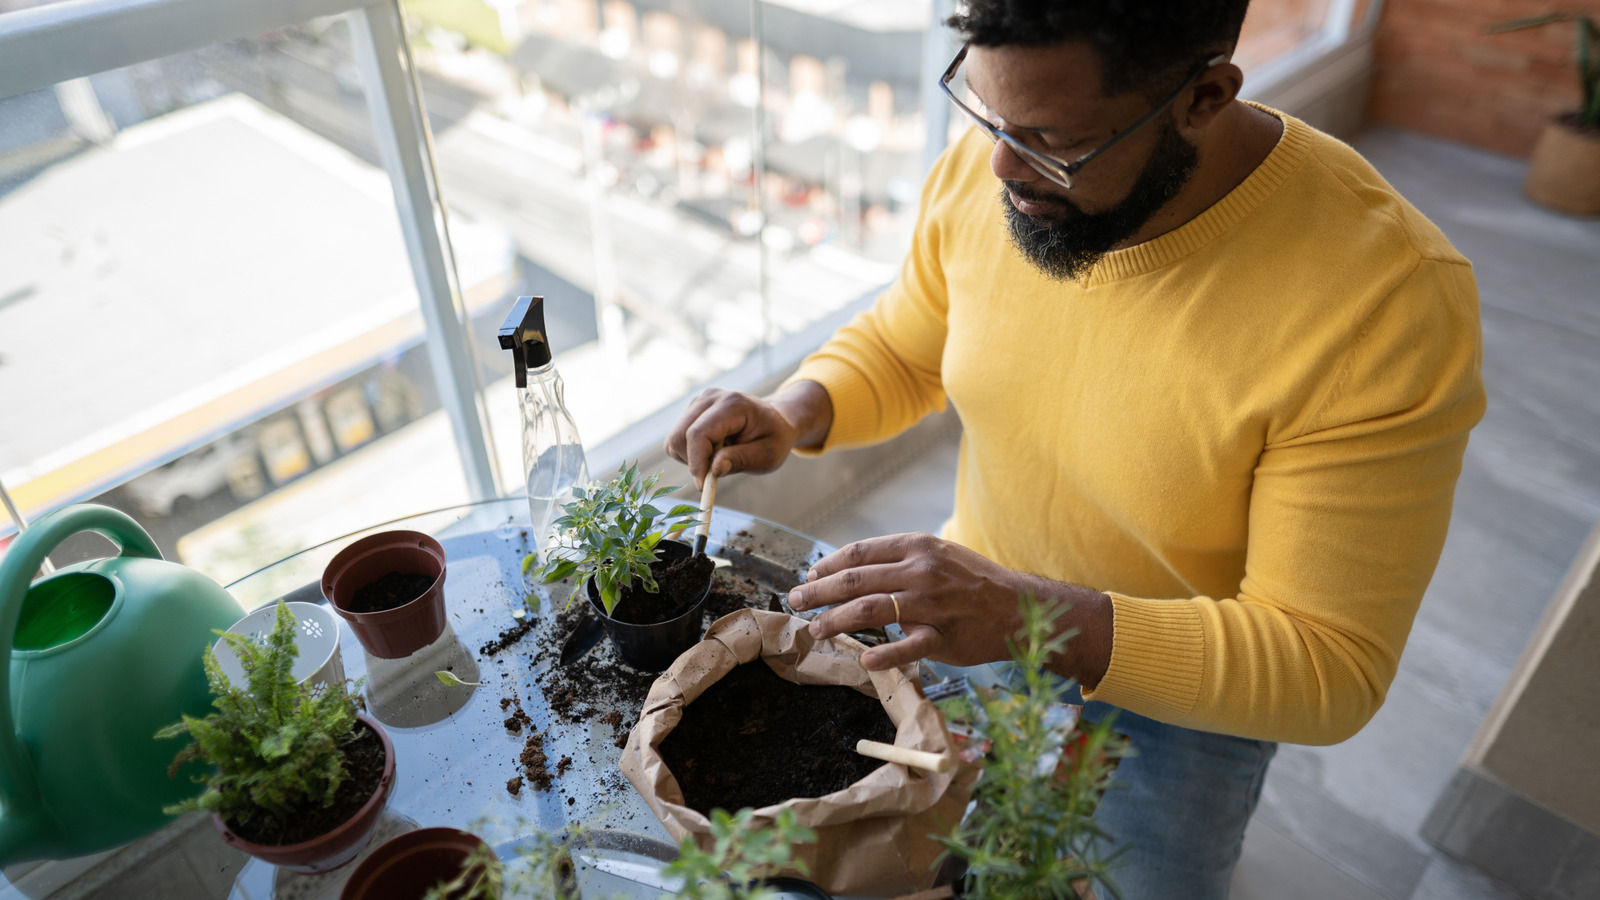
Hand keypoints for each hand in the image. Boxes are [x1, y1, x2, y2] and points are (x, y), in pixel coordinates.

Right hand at [663, 383, 831, 488]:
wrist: (773, 422)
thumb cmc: (773, 438)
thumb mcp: (767, 455)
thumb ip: (741, 460)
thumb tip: (714, 470)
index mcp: (732, 404)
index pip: (699, 433)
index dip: (696, 462)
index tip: (703, 486)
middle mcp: (711, 398)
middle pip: (680, 436)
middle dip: (694, 461)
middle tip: (718, 471)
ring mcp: (699, 403)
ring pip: (675, 440)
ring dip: (692, 458)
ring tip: (720, 456)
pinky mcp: (691, 412)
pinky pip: (676, 441)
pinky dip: (689, 454)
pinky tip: (712, 451)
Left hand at [787, 533, 1111, 685]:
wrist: (1018, 606)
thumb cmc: (971, 581)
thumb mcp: (937, 555)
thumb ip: (899, 559)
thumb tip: (852, 568)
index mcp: (917, 546)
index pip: (860, 552)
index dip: (828, 564)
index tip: (809, 574)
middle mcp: (920, 571)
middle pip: (855, 580)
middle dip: (818, 591)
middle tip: (796, 600)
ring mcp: (931, 604)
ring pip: (870, 610)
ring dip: (834, 620)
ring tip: (815, 629)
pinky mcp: (944, 635)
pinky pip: (908, 646)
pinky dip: (884, 653)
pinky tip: (864, 658)